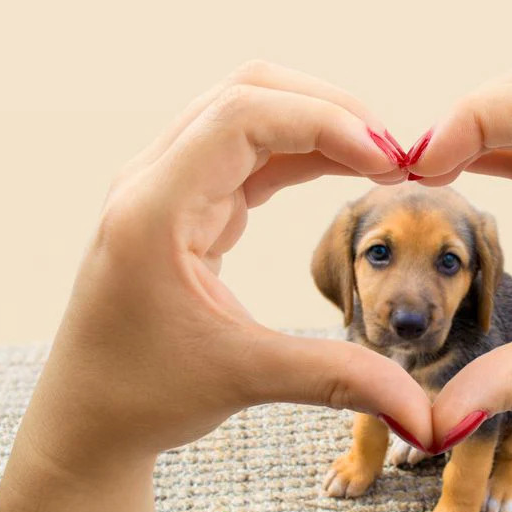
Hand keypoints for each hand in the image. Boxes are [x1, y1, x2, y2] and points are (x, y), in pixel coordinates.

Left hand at [20, 61, 434, 470]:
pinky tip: (343, 170)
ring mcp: (166, 187)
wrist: (88, 418)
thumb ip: (339, 378)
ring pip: (248, 114)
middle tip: (394, 155)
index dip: (324, 124)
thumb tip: (423, 412)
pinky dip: (301, 152)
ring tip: (380, 162)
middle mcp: (154, 182)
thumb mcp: (245, 379)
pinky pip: (248, 152)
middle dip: (328, 111)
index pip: (242, 116)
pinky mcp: (184, 204)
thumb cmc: (144, 396)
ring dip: (317, 126)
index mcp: (154, 209)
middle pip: (247, 93)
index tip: (387, 163)